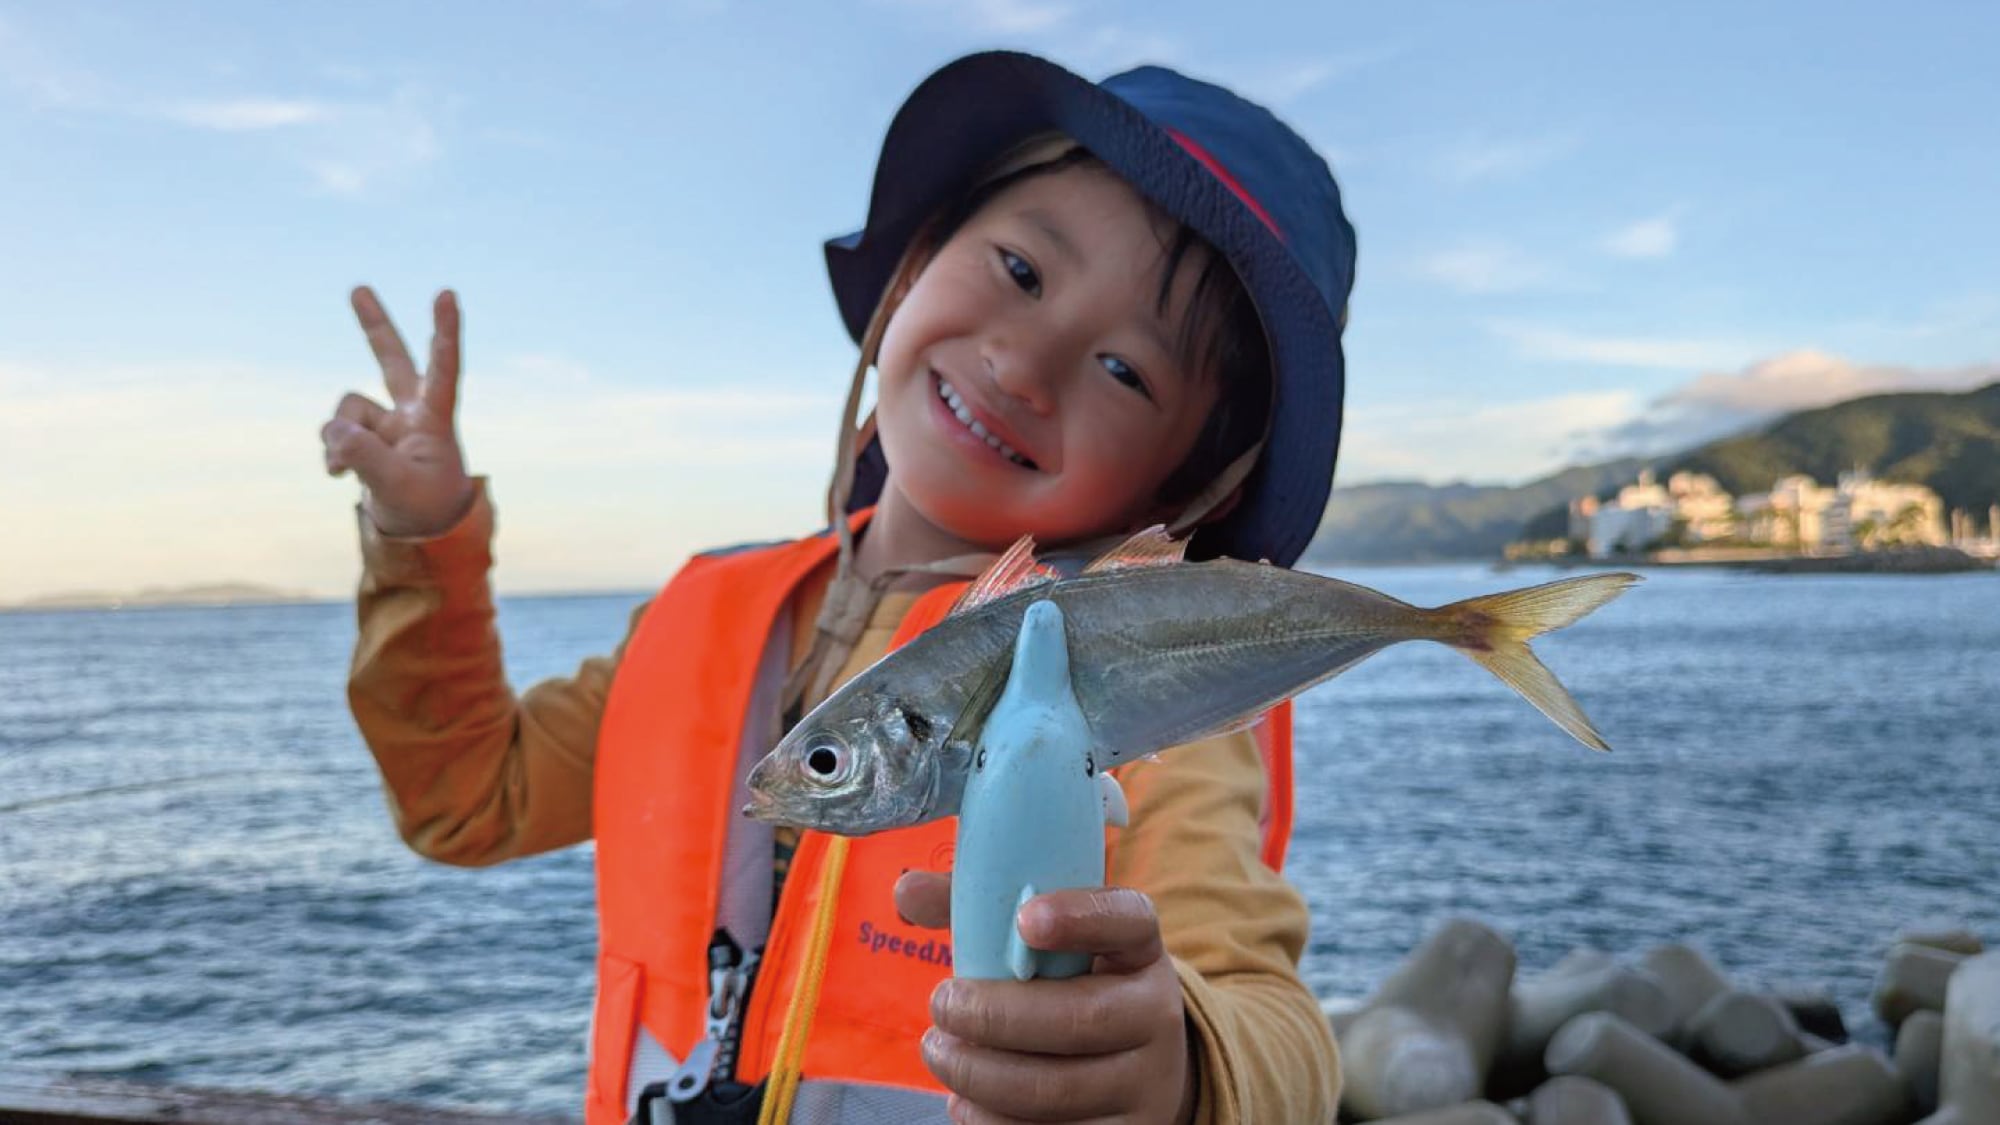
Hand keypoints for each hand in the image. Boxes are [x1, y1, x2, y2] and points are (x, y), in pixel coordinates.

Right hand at [321, 286, 474, 537]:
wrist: (421, 528)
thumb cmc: (425, 506)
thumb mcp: (396, 487)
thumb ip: (364, 457)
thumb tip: (332, 429)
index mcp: (436, 420)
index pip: (444, 370)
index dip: (445, 333)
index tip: (447, 293)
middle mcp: (413, 413)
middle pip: (392, 360)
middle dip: (374, 326)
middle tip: (359, 289)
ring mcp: (388, 422)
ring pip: (348, 410)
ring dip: (339, 437)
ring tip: (342, 469)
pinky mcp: (367, 436)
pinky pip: (335, 433)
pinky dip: (332, 452)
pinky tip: (337, 472)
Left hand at [895, 871, 1196, 1124]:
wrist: (1139, 1067)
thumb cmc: (1070, 988)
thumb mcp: (1047, 946)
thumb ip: (981, 912)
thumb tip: (907, 891)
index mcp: (1139, 948)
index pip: (1126, 920)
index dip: (1080, 916)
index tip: (1024, 918)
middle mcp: (1156, 1013)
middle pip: (1079, 1019)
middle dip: (994, 1016)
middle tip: (941, 1004)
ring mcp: (1146, 1083)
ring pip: (1057, 1090)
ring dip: (980, 1074)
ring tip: (937, 1051)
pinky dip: (993, 1122)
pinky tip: (962, 1101)